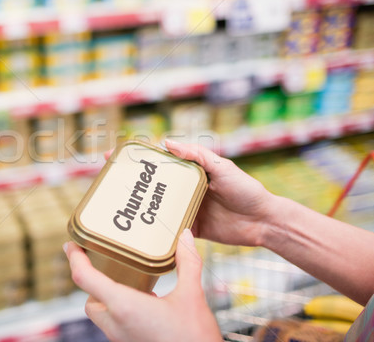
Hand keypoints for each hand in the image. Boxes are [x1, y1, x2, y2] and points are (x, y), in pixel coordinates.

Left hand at [64, 229, 221, 341]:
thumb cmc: (194, 339)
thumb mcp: (192, 297)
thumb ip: (187, 264)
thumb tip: (186, 237)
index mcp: (124, 307)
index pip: (85, 279)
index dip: (74, 259)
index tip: (71, 245)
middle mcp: (116, 325)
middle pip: (90, 300)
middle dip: (95, 283)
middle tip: (106, 265)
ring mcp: (122, 339)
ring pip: (102, 316)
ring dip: (109, 299)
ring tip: (129, 283)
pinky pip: (116, 326)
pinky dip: (122, 312)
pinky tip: (146, 304)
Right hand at [105, 141, 274, 246]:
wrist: (264, 222)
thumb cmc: (247, 189)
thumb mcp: (223, 167)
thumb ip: (197, 156)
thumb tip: (168, 142)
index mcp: (190, 172)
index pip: (159, 161)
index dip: (137, 157)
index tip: (115, 153)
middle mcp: (184, 190)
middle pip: (153, 184)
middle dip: (131, 181)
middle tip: (109, 180)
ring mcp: (186, 209)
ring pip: (158, 207)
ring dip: (140, 206)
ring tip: (119, 205)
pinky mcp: (190, 229)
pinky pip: (170, 230)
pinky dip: (157, 230)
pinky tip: (140, 230)